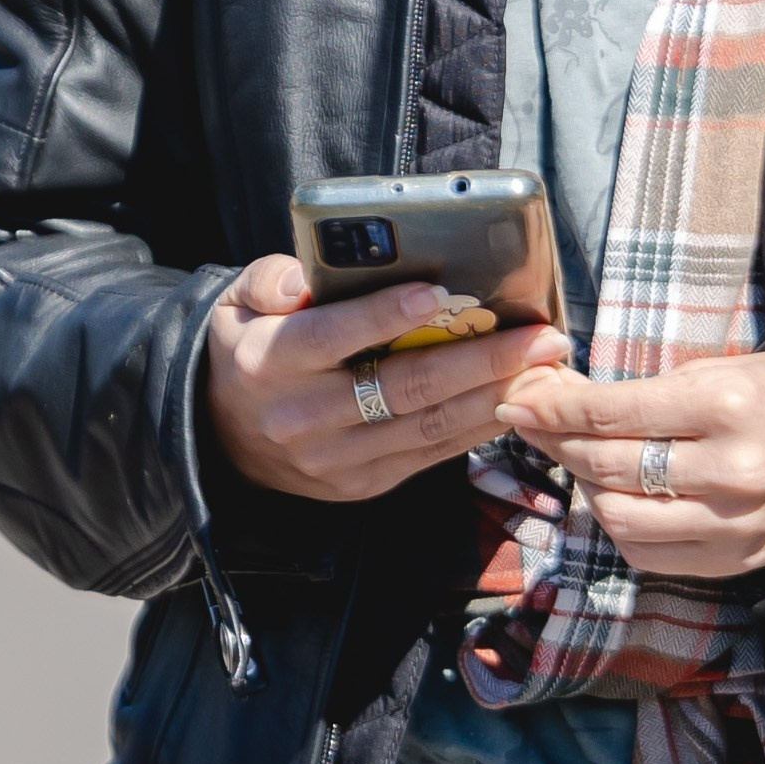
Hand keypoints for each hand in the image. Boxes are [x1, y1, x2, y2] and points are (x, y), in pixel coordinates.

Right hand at [206, 255, 569, 502]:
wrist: (220, 438)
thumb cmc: (249, 350)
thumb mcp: (237, 304)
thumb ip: (271, 280)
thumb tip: (302, 278)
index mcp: (272, 363)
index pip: (335, 337)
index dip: (385, 316)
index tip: (438, 293)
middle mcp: (304, 417)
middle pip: (404, 386)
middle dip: (482, 359)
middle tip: (539, 335)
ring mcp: (335, 460)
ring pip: (427, 426)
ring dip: (494, 395)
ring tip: (545, 367)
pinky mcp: (360, 485)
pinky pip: (428, 454)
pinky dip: (476, 428)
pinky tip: (513, 400)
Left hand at [492, 349, 764, 577]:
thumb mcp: (725, 370)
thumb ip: (650, 391)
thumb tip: (567, 398)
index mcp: (724, 408)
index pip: (614, 414)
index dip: (556, 408)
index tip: (520, 400)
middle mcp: (725, 471)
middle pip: (608, 466)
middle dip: (558, 443)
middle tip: (534, 423)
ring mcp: (728, 525)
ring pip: (618, 518)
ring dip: (582, 487)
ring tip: (575, 459)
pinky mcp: (731, 561)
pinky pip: (648, 554)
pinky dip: (617, 527)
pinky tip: (611, 497)